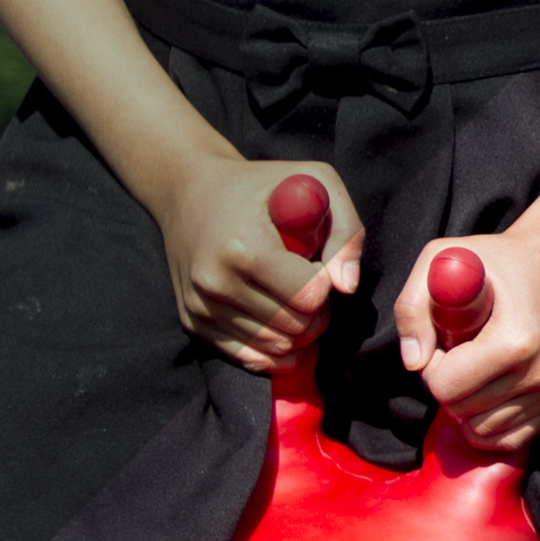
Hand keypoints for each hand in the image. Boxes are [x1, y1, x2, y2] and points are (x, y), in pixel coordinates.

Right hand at [153, 150, 361, 373]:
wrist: (191, 193)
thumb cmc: (264, 187)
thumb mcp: (315, 183)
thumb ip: (346, 232)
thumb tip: (347, 287)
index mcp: (245, 247)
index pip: (308, 296)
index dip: (325, 283)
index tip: (317, 263)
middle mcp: (216, 281)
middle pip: (294, 326)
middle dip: (315, 310)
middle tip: (310, 284)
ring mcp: (200, 305)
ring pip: (274, 347)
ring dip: (297, 331)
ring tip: (294, 298)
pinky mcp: (192, 321)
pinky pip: (247, 357)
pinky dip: (273, 352)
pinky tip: (283, 330)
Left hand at [395, 225, 539, 454]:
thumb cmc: (497, 261)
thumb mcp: (443, 259)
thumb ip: (412, 308)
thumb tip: (413, 363)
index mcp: (516, 341)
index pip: (447, 387)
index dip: (433, 365)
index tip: (446, 340)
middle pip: (462, 412)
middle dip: (450, 384)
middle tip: (461, 351)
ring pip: (484, 431)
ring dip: (469, 405)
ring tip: (479, 365)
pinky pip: (511, 438)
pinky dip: (490, 423)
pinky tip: (490, 389)